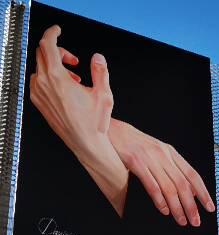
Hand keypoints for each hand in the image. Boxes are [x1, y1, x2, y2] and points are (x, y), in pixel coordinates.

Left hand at [30, 25, 127, 215]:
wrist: (86, 143)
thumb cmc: (94, 123)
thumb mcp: (104, 94)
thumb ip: (101, 71)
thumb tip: (97, 59)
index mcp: (57, 78)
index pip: (47, 46)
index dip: (53, 34)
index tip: (58, 31)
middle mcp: (44, 85)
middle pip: (42, 55)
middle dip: (58, 52)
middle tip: (73, 60)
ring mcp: (39, 95)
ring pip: (40, 69)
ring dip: (55, 67)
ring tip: (74, 79)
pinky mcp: (39, 104)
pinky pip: (39, 83)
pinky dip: (50, 79)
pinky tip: (66, 89)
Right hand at [108, 118, 215, 225]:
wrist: (110, 128)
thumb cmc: (133, 143)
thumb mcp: (157, 151)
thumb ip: (171, 168)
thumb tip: (188, 189)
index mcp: (171, 152)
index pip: (193, 175)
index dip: (203, 193)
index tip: (209, 207)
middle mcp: (163, 155)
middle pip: (183, 185)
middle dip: (191, 206)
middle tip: (195, 221)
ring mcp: (150, 158)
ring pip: (169, 187)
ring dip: (177, 207)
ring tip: (181, 220)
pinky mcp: (135, 162)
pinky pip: (152, 185)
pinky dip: (160, 200)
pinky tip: (164, 210)